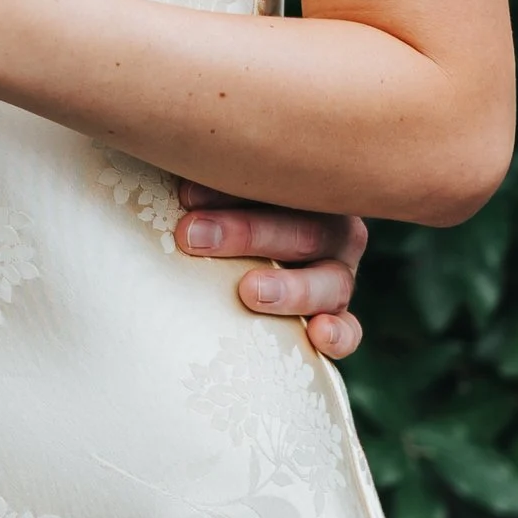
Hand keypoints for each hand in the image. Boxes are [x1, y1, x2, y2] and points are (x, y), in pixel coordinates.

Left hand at [177, 184, 366, 362]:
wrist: (239, 258)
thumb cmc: (216, 216)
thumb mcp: (212, 196)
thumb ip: (200, 186)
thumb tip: (167, 183)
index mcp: (305, 192)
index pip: (282, 183)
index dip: (234, 190)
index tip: (186, 195)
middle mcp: (330, 230)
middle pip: (303, 230)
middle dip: (247, 233)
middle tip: (194, 236)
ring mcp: (337, 275)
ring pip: (331, 281)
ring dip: (290, 287)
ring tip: (249, 292)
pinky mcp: (337, 316)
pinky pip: (349, 329)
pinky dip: (338, 334)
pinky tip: (318, 335)